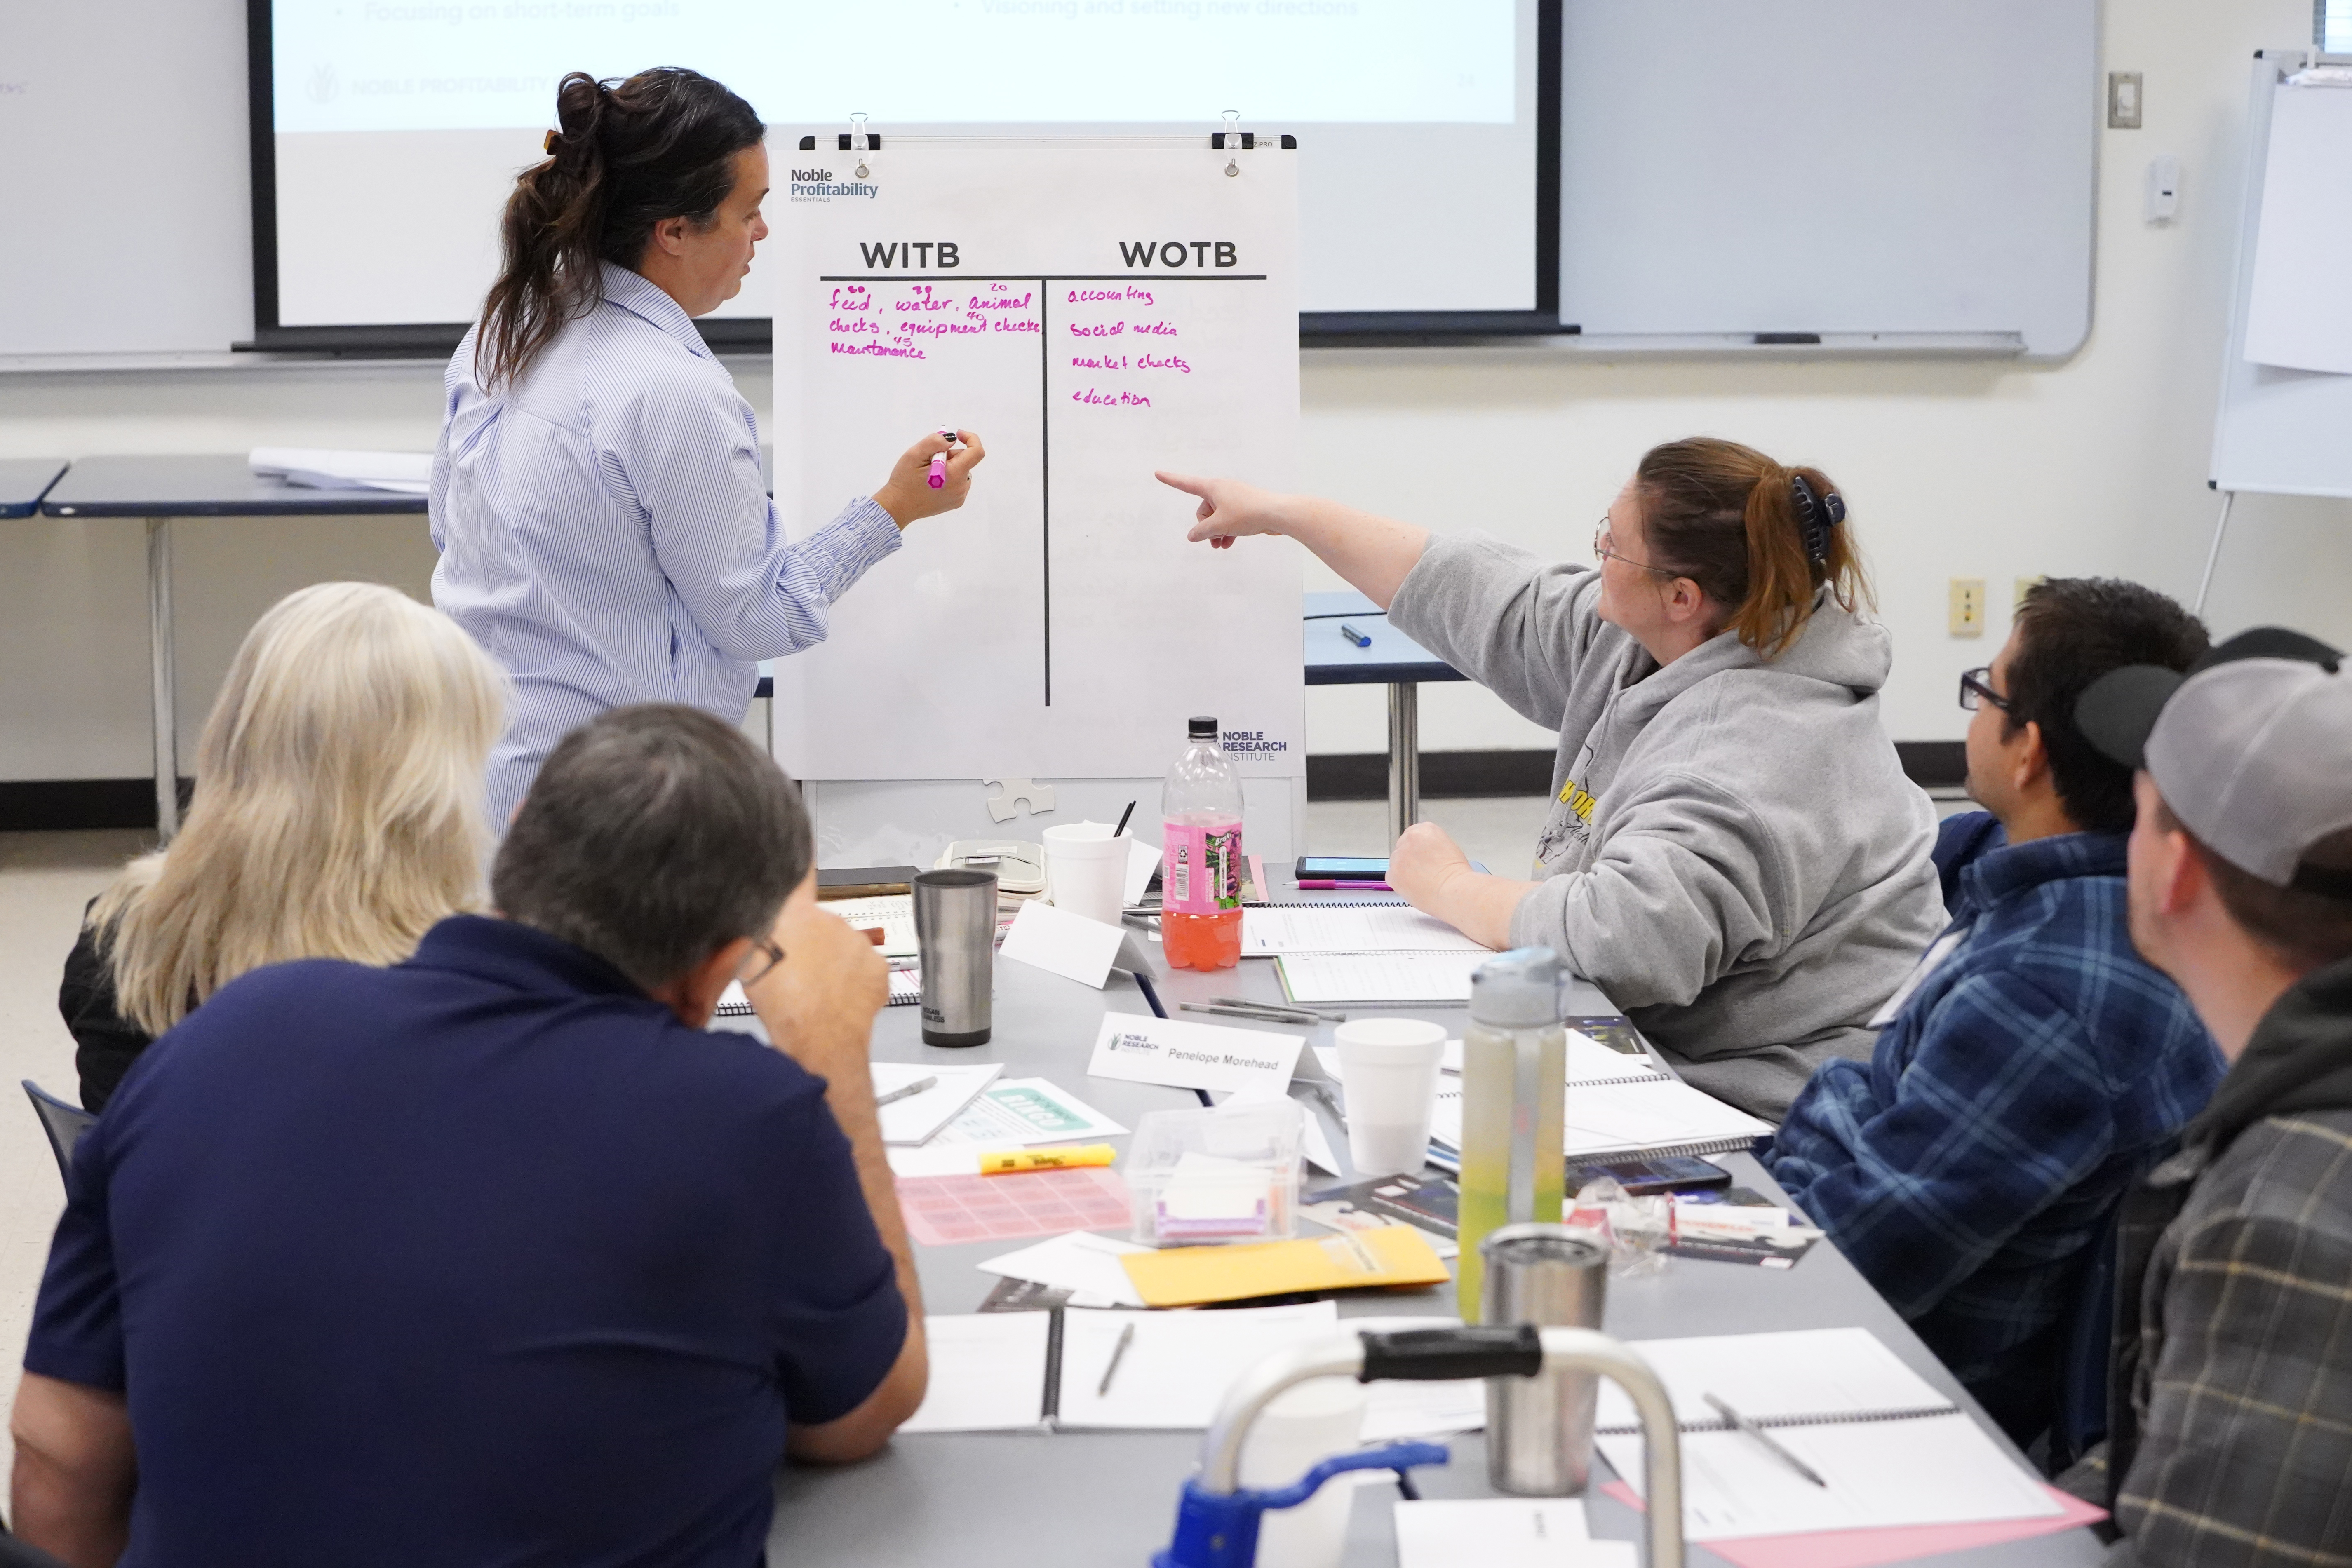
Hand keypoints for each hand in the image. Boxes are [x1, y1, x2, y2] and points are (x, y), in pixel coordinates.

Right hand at [745, 872, 888, 1082]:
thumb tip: (756, 925)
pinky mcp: (877, 965)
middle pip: (820, 925)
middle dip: (812, 944)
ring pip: (843, 949)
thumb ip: (754, 936)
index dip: (800, 862)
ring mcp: (857, 943)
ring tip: (816, 991)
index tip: (803, 845)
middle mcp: (831, 921)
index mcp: (796, 916)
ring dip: (833, 965)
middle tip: (797, 973)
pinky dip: (854, 982)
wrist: (820, 1037)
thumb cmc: (784, 1006)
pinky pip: (865, 969)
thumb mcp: (749, 963)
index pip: (800, 876)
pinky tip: (838, 998)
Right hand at [872, 428, 985, 528]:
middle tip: (929, 460)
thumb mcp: (915, 454)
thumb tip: (951, 439)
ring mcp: (960, 496)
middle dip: (950, 454)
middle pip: (965, 460)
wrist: (898, 506)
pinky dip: (949, 477)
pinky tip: (932, 482)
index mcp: (954, 474)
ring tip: (929, 473)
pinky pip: (958, 482)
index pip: (976, 452)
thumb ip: (934, 442)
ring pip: (962, 470)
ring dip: (949, 466)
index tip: (957, 435)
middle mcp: (961, 487)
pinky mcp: (956, 502)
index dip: (970, 438)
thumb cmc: (904, 480)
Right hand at [1156, 471, 1297, 549]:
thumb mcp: (1219, 525)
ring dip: (1216, 532)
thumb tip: (1192, 536)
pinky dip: (1227, 531)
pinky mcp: (1245, 508)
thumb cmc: (1248, 513)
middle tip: (1213, 539)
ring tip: (1220, 546)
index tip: (1157, 473)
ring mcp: (1234, 498)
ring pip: (1217, 517)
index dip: (1171, 480)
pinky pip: (1229, 520)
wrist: (1278, 514)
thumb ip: (1201, 531)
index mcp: (1213, 487)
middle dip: (1205, 526)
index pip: (1186, 484)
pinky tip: (1228, 544)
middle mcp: (1222, 490)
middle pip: (1203, 509)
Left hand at [1387, 821, 1475, 911]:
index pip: (1413, 834)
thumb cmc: (1456, 875)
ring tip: (1421, 881)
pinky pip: (1392, 877)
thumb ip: (1431, 846)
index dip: (1417, 848)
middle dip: (1409, 859)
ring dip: (1404, 870)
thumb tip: (1423, 854)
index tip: (1421, 856)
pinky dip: (1400, 883)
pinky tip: (1414, 886)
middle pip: (1402, 847)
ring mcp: (1399, 856)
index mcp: (1426, 830)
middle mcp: (1410, 839)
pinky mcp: (1393, 873)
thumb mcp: (1448, 848)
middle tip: (1422, 871)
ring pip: (1396, 862)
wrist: (1453, 890)